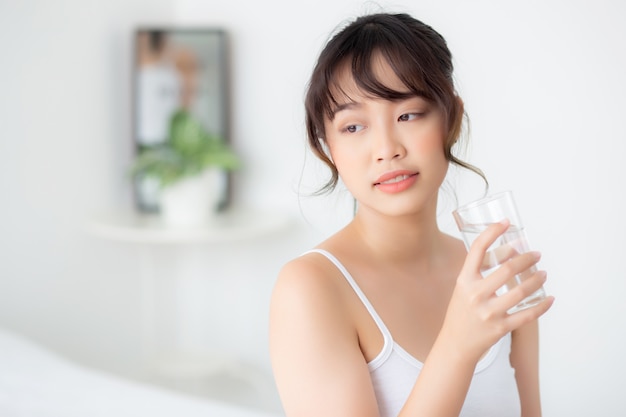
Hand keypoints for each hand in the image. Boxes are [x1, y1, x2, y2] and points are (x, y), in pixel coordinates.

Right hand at [442, 220, 553, 361]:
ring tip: (543, 273)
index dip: (492, 233)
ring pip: (520, 291)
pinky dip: (542, 306)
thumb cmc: (461, 312)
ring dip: (536, 279)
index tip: (506, 223)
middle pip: (507, 269)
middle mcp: (475, 294)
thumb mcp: (463, 289)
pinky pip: (527, 315)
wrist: (455, 344)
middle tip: (536, 254)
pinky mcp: (500, 328)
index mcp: (464, 281)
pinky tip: (550, 299)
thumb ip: (480, 273)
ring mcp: (488, 312)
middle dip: (526, 259)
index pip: (477, 250)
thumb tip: (509, 253)